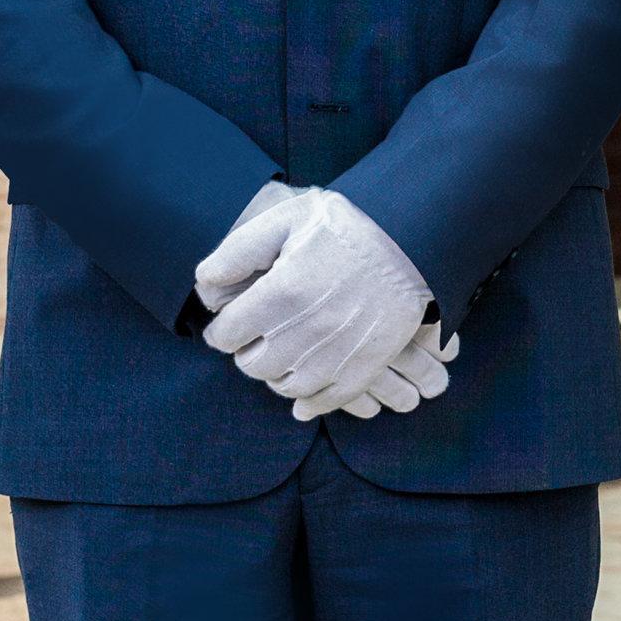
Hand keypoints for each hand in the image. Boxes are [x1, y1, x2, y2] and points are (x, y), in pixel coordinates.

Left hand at [199, 187, 435, 415]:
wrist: (416, 240)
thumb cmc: (349, 226)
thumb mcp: (289, 218)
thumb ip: (239, 250)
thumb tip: (203, 283)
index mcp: (282, 292)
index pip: (226, 334)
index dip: (222, 328)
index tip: (230, 321)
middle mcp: (306, 330)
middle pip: (251, 365)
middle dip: (247, 350)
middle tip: (256, 335)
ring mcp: (337, 353)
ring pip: (284, 385)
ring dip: (276, 373)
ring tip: (282, 352)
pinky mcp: (363, 367)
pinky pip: (324, 401)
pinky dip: (308, 401)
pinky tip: (301, 390)